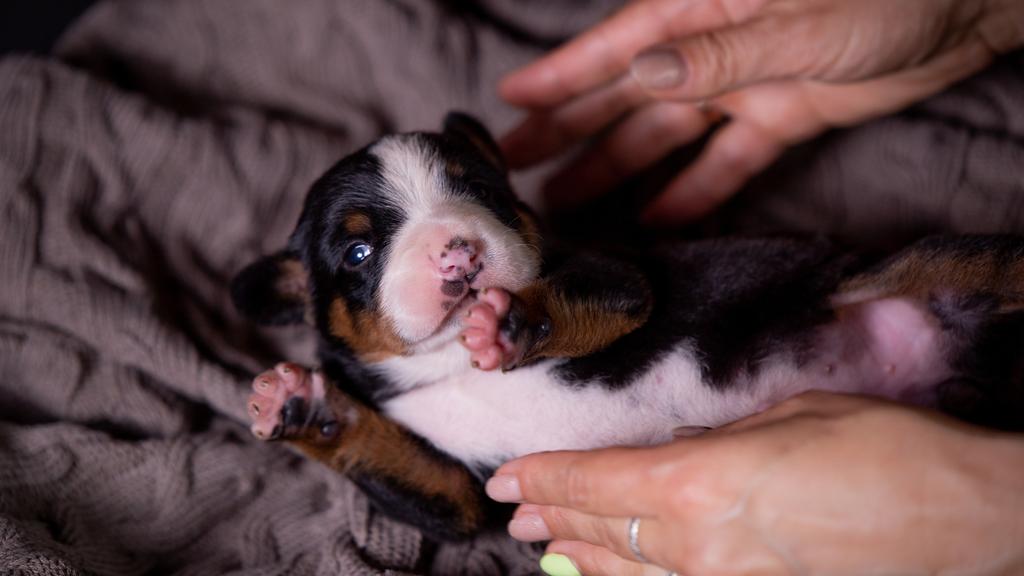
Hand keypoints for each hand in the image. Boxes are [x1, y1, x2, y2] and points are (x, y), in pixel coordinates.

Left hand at [486, 392, 1023, 575]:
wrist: (964, 518)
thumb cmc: (884, 448)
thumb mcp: (785, 419)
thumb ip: (716, 442)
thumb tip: (675, 455)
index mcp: (695, 486)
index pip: (592, 482)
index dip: (542, 477)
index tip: (507, 476)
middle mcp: (696, 547)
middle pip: (599, 531)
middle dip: (553, 515)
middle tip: (517, 507)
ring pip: (628, 571)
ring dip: (581, 552)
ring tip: (547, 540)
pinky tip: (615, 571)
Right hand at [500, 0, 1023, 223]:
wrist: (970, 9)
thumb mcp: (799, 20)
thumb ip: (719, 51)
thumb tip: (640, 71)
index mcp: (706, 4)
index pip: (618, 44)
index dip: (562, 74)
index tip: (510, 100)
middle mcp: (716, 44)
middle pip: (628, 92)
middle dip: (571, 126)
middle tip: (517, 163)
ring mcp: (747, 83)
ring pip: (667, 132)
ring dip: (618, 166)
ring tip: (569, 201)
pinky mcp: (782, 117)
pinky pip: (727, 160)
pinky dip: (694, 189)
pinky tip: (655, 217)